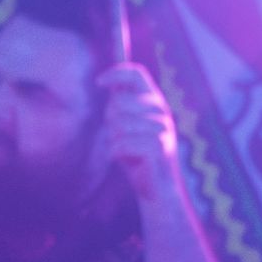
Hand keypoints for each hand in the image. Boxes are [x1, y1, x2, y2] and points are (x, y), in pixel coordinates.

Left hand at [98, 61, 186, 204]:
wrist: (157, 189)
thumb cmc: (137, 155)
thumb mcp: (128, 125)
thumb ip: (122, 105)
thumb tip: (106, 81)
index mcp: (154, 102)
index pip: (137, 73)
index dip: (115, 73)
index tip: (98, 83)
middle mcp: (162, 111)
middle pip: (119, 102)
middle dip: (110, 121)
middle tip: (119, 137)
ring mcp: (162, 129)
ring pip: (118, 124)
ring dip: (114, 140)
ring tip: (126, 150)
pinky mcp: (159, 147)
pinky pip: (121, 143)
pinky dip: (115, 153)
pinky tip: (124, 159)